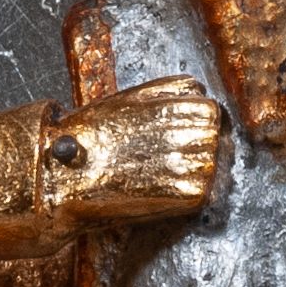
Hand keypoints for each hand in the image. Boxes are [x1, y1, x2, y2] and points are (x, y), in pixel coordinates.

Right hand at [42, 78, 224, 227]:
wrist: (72, 175)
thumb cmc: (92, 137)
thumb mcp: (131, 97)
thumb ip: (167, 92)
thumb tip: (197, 93)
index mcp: (178, 103)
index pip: (209, 108)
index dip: (195, 120)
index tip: (180, 132)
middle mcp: (190, 131)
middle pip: (214, 135)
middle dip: (198, 143)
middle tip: (172, 156)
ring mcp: (192, 163)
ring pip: (212, 163)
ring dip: (195, 169)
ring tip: (164, 174)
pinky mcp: (190, 194)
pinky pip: (203, 192)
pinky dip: (188, 194)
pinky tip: (164, 192)